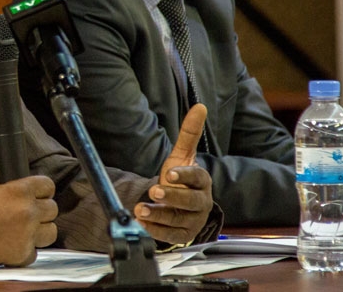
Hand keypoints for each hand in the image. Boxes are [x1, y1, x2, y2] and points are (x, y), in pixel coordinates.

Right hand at [0, 174, 57, 266]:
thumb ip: (4, 180)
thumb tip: (13, 180)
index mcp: (21, 191)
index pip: (48, 186)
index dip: (43, 189)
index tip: (39, 194)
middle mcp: (29, 212)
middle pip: (53, 209)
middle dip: (41, 210)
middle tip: (28, 213)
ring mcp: (28, 234)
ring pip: (51, 231)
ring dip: (41, 230)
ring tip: (26, 230)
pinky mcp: (22, 254)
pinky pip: (35, 252)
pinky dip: (26, 249)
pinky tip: (14, 244)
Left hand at [133, 103, 212, 244]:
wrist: (180, 206)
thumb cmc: (181, 179)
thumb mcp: (182, 156)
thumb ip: (189, 133)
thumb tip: (200, 107)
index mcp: (202, 182)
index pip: (197, 178)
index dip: (185, 176)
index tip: (169, 173)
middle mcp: (201, 203)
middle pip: (190, 202)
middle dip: (171, 197)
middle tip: (153, 191)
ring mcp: (193, 221)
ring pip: (178, 220)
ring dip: (159, 215)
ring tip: (140, 209)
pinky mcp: (183, 235)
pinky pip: (171, 235)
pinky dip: (156, 230)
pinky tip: (142, 222)